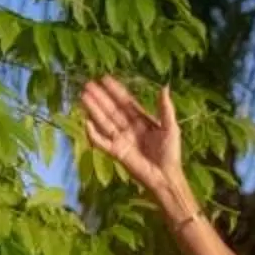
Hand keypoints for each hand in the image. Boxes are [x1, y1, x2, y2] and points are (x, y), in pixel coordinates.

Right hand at [77, 76, 187, 208]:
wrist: (166, 176)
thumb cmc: (170, 153)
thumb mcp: (171, 127)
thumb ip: (166, 108)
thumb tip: (164, 86)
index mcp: (141, 120)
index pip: (125, 102)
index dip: (115, 90)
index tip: (105, 78)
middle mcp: (128, 128)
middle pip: (111, 109)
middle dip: (100, 97)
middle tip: (88, 84)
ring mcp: (121, 139)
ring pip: (104, 121)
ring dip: (94, 109)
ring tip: (83, 96)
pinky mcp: (116, 152)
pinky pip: (101, 142)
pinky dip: (93, 134)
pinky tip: (86, 122)